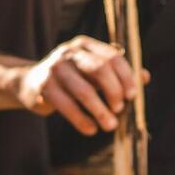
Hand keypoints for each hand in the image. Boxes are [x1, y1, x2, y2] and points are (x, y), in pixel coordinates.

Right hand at [13, 35, 141, 133]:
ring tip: (109, 126)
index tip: (132, 96)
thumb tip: (145, 77)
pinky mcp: (43, 86)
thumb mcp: (91, 72)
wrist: (29, 83)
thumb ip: (117, 73)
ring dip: (100, 111)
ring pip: (84, 90)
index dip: (126, 76)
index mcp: (85, 45)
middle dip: (114, 91)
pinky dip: (82, 120)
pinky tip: (91, 129)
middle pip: (99, 68)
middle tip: (120, 109)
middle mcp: (69, 52)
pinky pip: (67, 106)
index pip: (112, 56)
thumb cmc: (70, 79)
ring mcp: (54, 68)